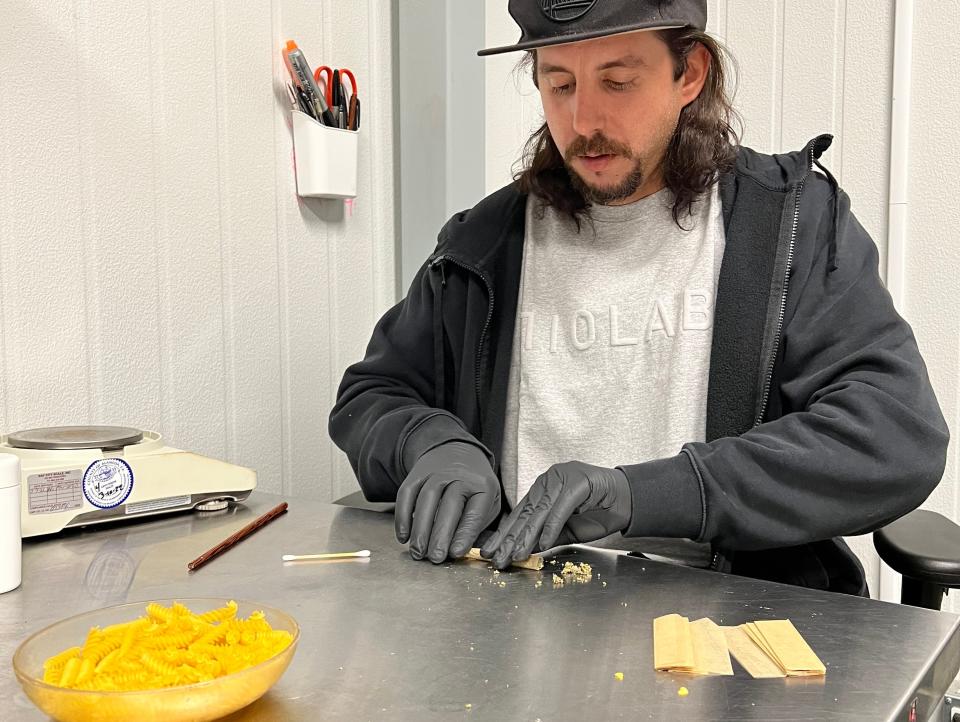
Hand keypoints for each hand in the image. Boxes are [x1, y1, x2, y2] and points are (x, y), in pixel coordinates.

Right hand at [395, 442, 500, 562]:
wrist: (458, 452)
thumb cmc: (474, 488)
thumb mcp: (488, 503)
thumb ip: (477, 526)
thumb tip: (459, 552)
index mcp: (483, 486)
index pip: (474, 512)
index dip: (464, 534)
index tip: (455, 553)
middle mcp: (460, 476)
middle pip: (449, 505)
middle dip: (440, 535)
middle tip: (434, 558)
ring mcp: (437, 472)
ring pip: (426, 499)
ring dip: (420, 529)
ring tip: (418, 552)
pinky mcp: (417, 473)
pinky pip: (407, 494)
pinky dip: (402, 516)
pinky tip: (403, 536)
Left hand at [480, 461, 631, 569]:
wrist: (628, 500)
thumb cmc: (599, 512)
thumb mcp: (568, 530)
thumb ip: (546, 537)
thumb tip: (523, 550)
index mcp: (543, 489)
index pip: (519, 514)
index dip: (505, 534)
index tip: (491, 552)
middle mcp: (548, 481)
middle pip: (525, 513)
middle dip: (510, 539)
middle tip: (497, 557)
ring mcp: (562, 478)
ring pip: (540, 512)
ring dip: (527, 536)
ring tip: (516, 555)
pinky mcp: (577, 482)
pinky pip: (560, 508)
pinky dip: (551, 527)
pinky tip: (542, 543)